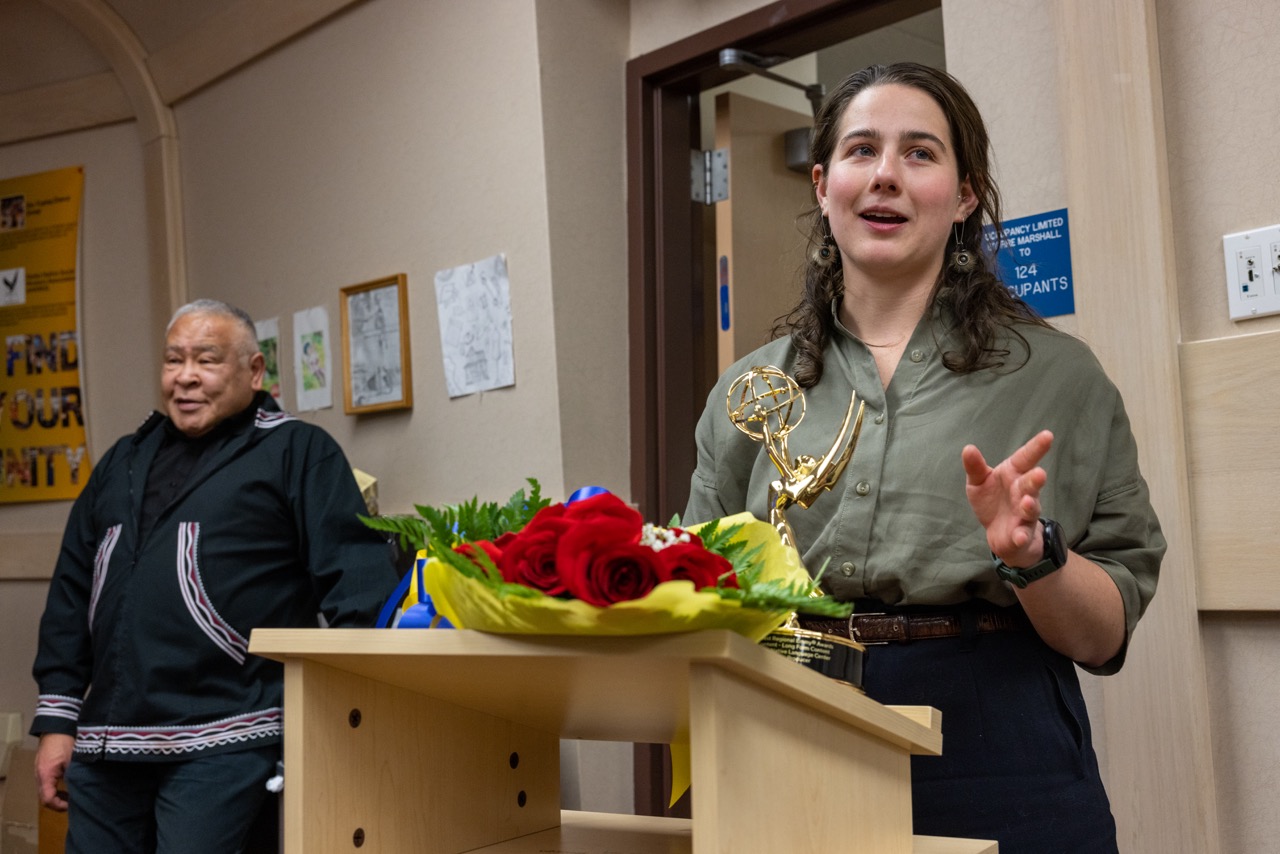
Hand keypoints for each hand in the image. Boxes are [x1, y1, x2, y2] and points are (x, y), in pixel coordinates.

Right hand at [35, 732, 73, 810]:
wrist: (57, 726)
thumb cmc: (65, 741)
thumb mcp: (73, 760)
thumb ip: (74, 776)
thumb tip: (82, 789)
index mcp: (46, 775)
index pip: (47, 799)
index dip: (60, 805)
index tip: (72, 805)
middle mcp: (40, 775)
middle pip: (45, 798)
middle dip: (58, 803)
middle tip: (73, 803)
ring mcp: (40, 772)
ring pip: (45, 791)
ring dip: (57, 796)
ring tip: (71, 796)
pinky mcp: (44, 768)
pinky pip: (47, 784)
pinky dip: (55, 788)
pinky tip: (67, 786)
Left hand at [961, 430, 1052, 567]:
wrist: (999, 532)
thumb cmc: (992, 499)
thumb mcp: (979, 482)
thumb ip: (975, 467)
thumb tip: (968, 448)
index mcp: (1013, 474)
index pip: (1025, 458)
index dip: (1036, 447)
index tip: (1048, 435)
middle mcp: (1023, 492)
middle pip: (1031, 484)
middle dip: (1035, 479)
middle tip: (1040, 474)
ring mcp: (1024, 514)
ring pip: (1031, 509)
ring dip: (1030, 506)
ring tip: (1027, 503)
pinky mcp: (1021, 534)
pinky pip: (1022, 535)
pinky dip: (1021, 536)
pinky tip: (1019, 536)